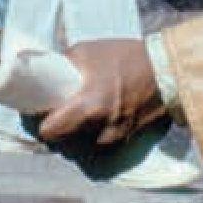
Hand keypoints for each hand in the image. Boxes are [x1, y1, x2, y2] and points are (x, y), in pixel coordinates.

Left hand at [36, 38, 165, 150]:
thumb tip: (36, 65)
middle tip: (53, 114)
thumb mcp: (86, 52)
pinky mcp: (124, 143)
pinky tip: (90, 123)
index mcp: (88, 108)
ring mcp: (113, 140)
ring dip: (71, 138)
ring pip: (78, 150)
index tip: (37, 112)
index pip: (49, 132)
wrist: (166, 72)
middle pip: (60, 145)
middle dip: (54, 131)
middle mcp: (99, 131)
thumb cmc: (126, 58)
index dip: (38, 122)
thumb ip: (61, 63)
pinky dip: (88, 140)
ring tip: (71, 118)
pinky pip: (96, 150)